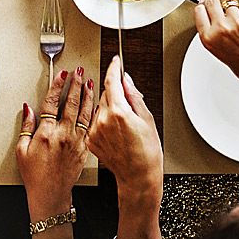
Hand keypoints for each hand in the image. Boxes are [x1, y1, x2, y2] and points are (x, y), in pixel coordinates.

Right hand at [18, 67, 93, 218]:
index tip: (62, 74)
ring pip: (84, 112)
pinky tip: (97, 105)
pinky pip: (90, 126)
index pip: (52, 102)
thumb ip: (25, 127)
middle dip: (75, 84)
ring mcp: (76, 141)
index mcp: (46, 133)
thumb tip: (28, 109)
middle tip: (78, 72)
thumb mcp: (22, 150)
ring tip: (89, 82)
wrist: (51, 194)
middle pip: (71, 103)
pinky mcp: (84, 148)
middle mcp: (63, 135)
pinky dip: (94, 113)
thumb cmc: (35, 175)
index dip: (57, 85)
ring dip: (87, 95)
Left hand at [87, 56, 161, 202]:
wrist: (138, 177)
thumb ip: (134, 96)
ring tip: (123, 125)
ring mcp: (95, 131)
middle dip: (115, 93)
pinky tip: (116, 133)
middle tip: (129, 106)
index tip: (115, 61)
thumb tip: (126, 79)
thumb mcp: (147, 119)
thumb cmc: (147, 153)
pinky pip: (95, 122)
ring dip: (109, 108)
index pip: (111, 81)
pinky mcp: (90, 140)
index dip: (113, 68)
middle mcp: (103, 120)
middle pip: (105, 94)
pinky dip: (103, 121)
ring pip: (99, 108)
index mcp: (119, 112)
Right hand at [194, 0, 238, 108]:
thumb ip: (214, 34)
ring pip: (231, 3)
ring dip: (235, 11)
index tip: (206, 5)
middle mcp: (221, 29)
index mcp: (209, 39)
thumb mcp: (220, 53)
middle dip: (216, 2)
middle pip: (212, 1)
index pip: (199, 12)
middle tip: (221, 6)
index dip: (204, 7)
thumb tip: (212, 18)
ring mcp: (237, 23)